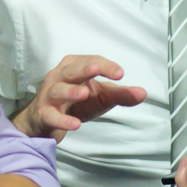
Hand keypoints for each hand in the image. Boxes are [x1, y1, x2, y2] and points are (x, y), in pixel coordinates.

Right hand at [13, 55, 146, 141]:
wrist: (46, 120)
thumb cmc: (76, 102)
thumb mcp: (101, 97)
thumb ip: (121, 94)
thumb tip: (143, 93)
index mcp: (74, 67)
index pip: (91, 61)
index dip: (105, 66)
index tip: (120, 74)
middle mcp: (59, 76)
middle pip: (71, 70)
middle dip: (84, 69)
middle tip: (96, 69)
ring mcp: (49, 95)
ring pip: (58, 90)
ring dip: (70, 91)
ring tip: (84, 94)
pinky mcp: (44, 113)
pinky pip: (52, 115)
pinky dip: (62, 119)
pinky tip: (75, 124)